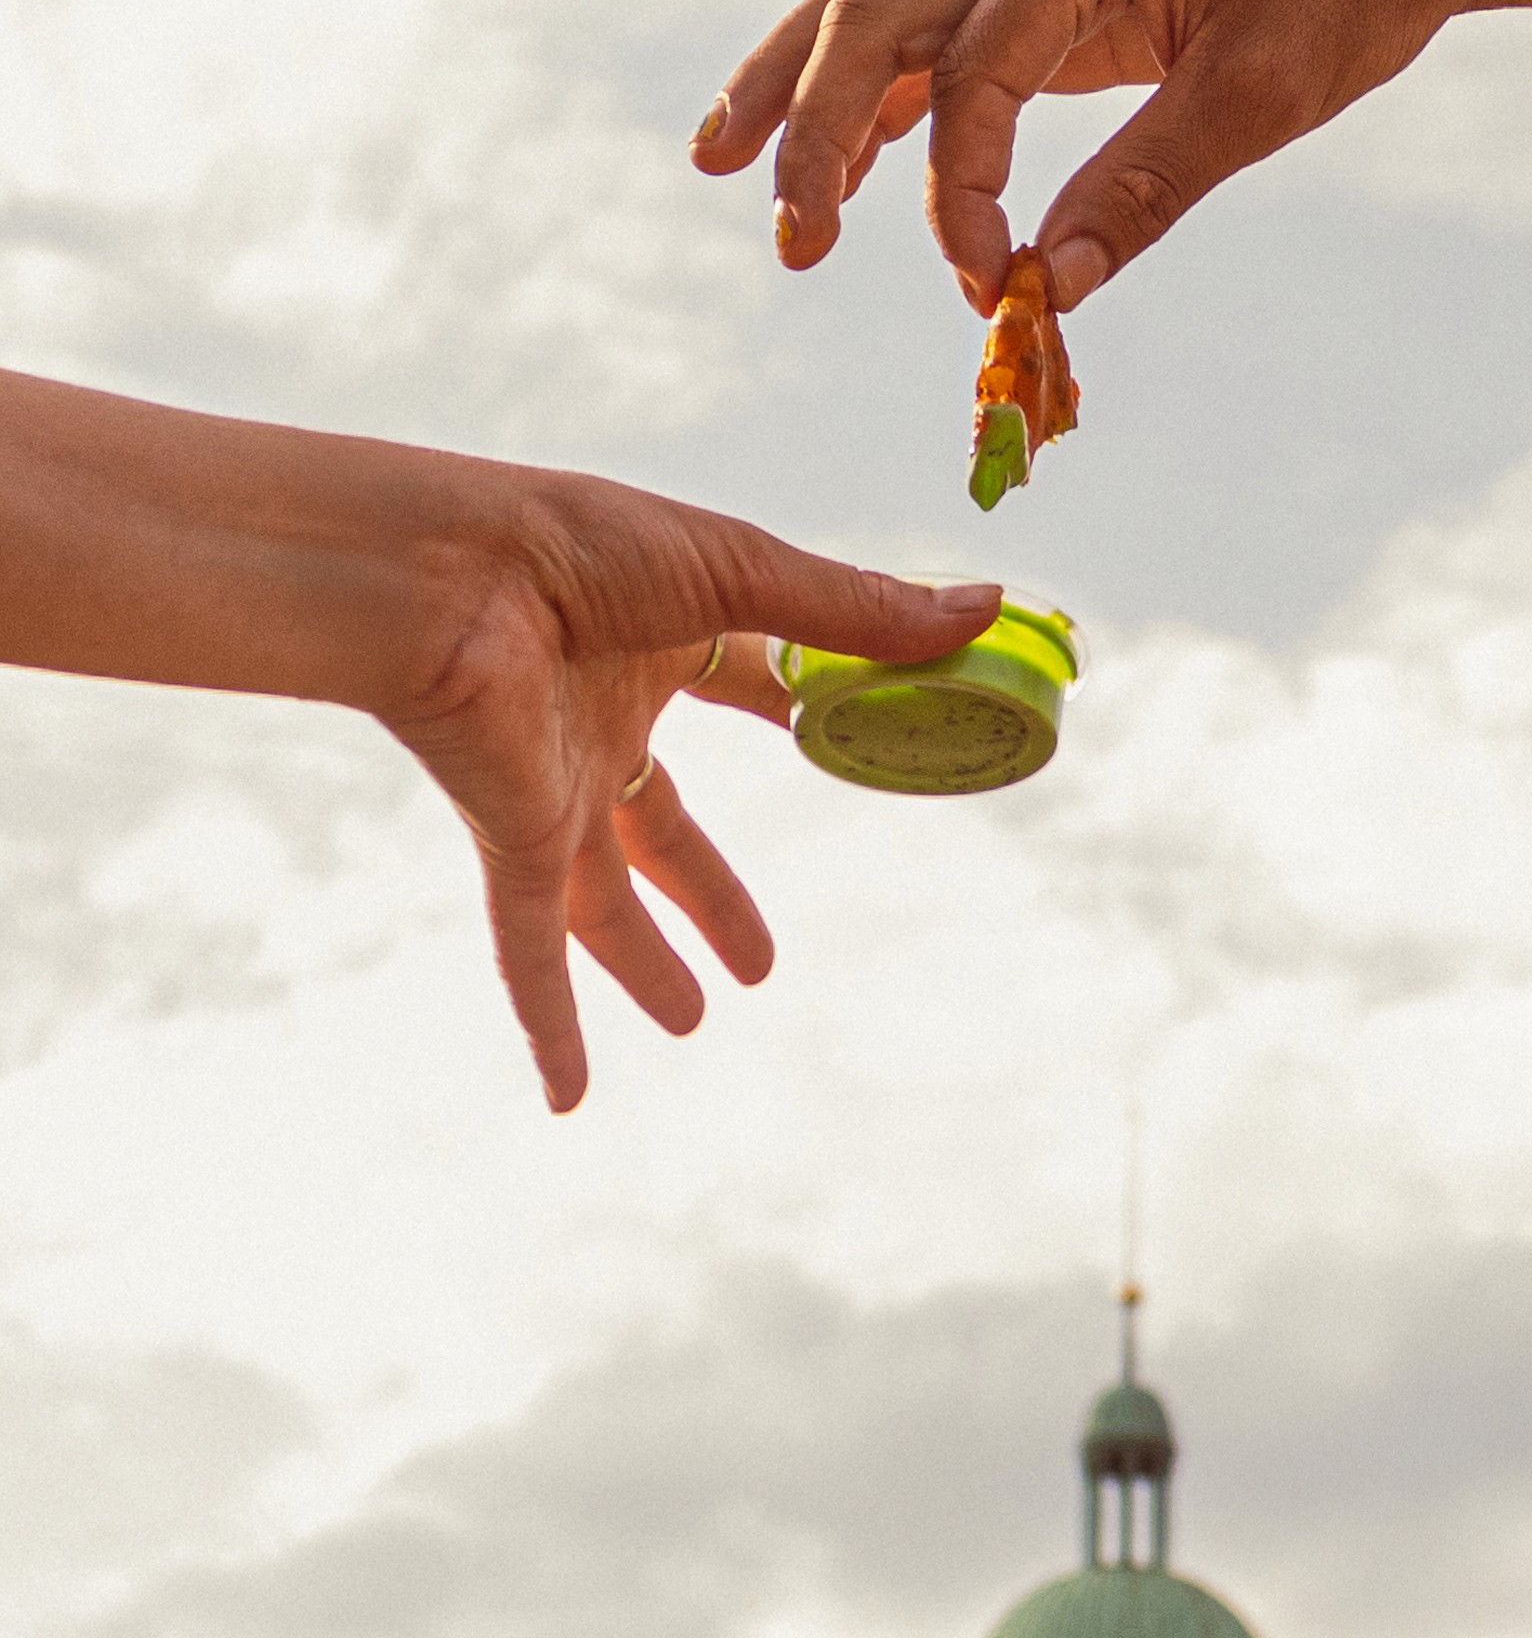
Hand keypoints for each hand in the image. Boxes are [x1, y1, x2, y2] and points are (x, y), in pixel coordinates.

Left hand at [379, 478, 998, 1111]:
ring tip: (691, 1021)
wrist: (443, 571)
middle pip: (665, 827)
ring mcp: (552, 789)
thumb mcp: (740, 573)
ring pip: (602, 904)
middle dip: (708, 891)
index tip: (855, 742)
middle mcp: (600, 721)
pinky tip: (569, 1096)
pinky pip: (530, 950)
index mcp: (656, 638)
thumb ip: (853, 610)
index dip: (798, 713)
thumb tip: (982, 610)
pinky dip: (550, 1025)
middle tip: (758, 956)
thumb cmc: (579, 541)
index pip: (741, 684)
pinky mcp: (512, 840)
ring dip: (643, 965)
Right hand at [692, 0, 1505, 309]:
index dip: (958, 194)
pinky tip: (841, 159)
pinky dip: (880, 88)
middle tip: (787, 243)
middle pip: (870, 14)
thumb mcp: (1263, 94)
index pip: (972, 73)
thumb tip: (1057, 289)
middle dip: (810, 129)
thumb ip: (1150, 188)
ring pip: (876, 3)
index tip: (992, 286)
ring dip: (800, 86)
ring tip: (721, 167)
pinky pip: (936, 24)